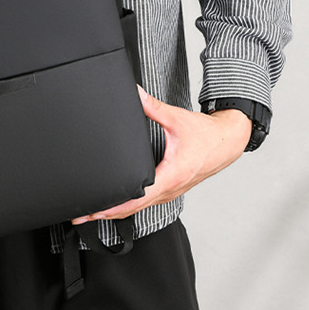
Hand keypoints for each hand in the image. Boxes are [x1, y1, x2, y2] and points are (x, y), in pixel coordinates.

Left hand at [72, 85, 252, 222]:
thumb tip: (134, 93)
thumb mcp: (177, 119)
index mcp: (170, 175)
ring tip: (92, 213)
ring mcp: (171, 192)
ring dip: (116, 212)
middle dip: (105, 214)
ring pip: (139, 209)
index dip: (112, 207)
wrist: (228, 142)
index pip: (136, 198)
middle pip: (133, 209)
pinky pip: (147, 203)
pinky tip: (116, 204)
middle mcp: (170, 189)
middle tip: (80, 216)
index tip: (93, 211)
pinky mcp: (171, 189)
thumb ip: (152, 106)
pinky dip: (128, 207)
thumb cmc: (206, 135)